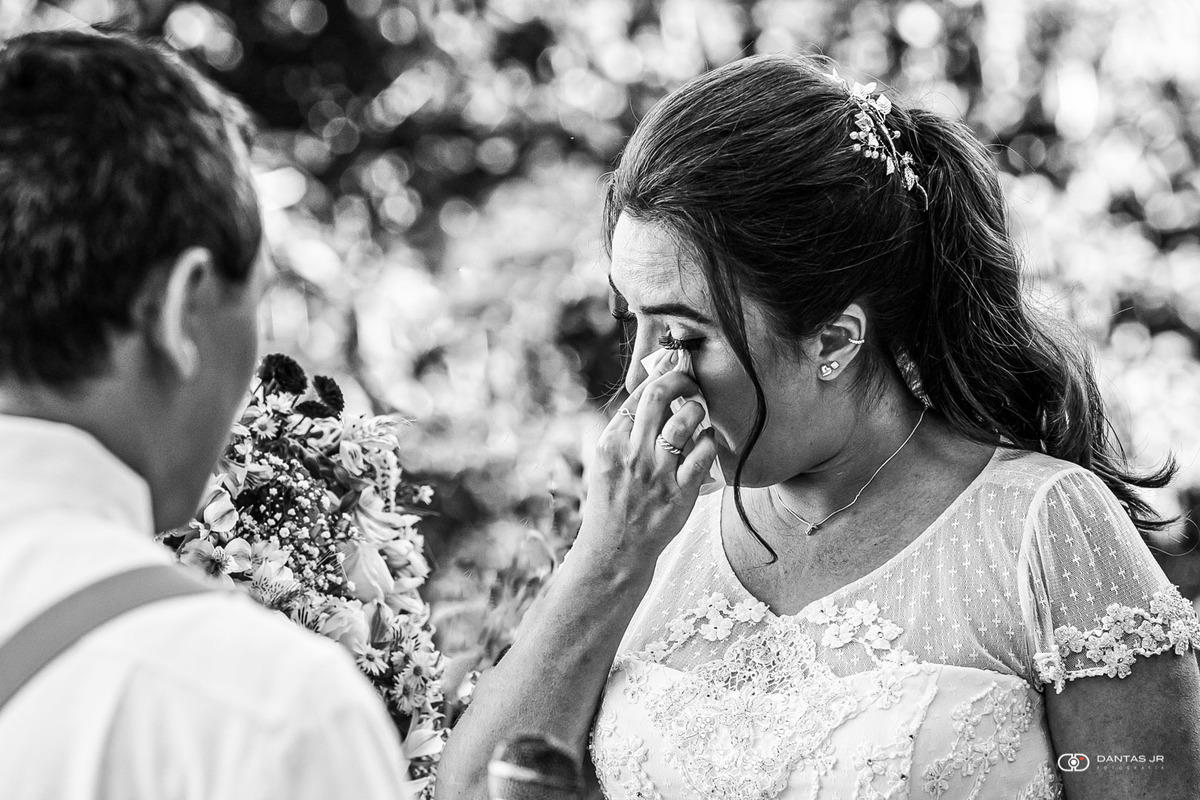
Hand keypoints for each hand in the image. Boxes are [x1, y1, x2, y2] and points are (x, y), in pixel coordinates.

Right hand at [576, 350, 717, 576]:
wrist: (614, 551)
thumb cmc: (612, 505)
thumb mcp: (606, 465)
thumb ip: (624, 435)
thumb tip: (650, 399)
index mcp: (610, 444)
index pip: (636, 396)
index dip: (658, 375)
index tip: (672, 367)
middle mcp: (632, 454)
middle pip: (658, 396)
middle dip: (680, 379)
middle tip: (691, 380)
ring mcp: (657, 474)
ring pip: (684, 421)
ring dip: (697, 409)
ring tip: (699, 411)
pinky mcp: (680, 493)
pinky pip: (703, 454)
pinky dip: (709, 440)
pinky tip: (708, 439)